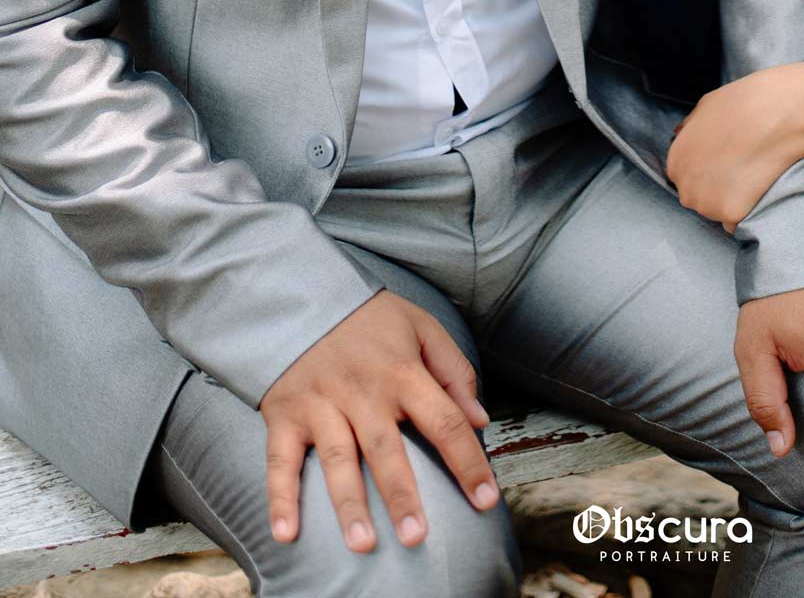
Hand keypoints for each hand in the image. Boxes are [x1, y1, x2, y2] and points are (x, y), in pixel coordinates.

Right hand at [259, 289, 498, 552]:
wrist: (303, 296)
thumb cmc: (370, 319)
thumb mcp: (422, 327)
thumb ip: (454, 372)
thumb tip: (480, 420)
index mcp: (402, 372)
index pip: (444, 422)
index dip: (468, 462)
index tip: (487, 501)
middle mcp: (362, 392)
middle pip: (386, 449)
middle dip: (402, 495)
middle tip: (418, 538)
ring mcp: (320, 405)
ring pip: (336, 460)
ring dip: (348, 504)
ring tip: (363, 545)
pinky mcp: (285, 416)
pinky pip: (280, 461)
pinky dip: (281, 498)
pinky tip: (286, 534)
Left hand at [667, 63, 803, 227]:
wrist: (778, 114)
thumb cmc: (743, 103)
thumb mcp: (705, 106)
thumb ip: (690, 129)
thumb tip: (680, 135)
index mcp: (676, 161)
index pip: (683, 175)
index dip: (704, 168)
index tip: (723, 161)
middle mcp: (685, 187)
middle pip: (697, 197)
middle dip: (713, 187)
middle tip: (738, 169)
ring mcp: (708, 205)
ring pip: (715, 211)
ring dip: (728, 200)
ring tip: (749, 177)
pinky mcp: (732, 215)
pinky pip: (733, 224)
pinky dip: (744, 212)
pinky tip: (756, 191)